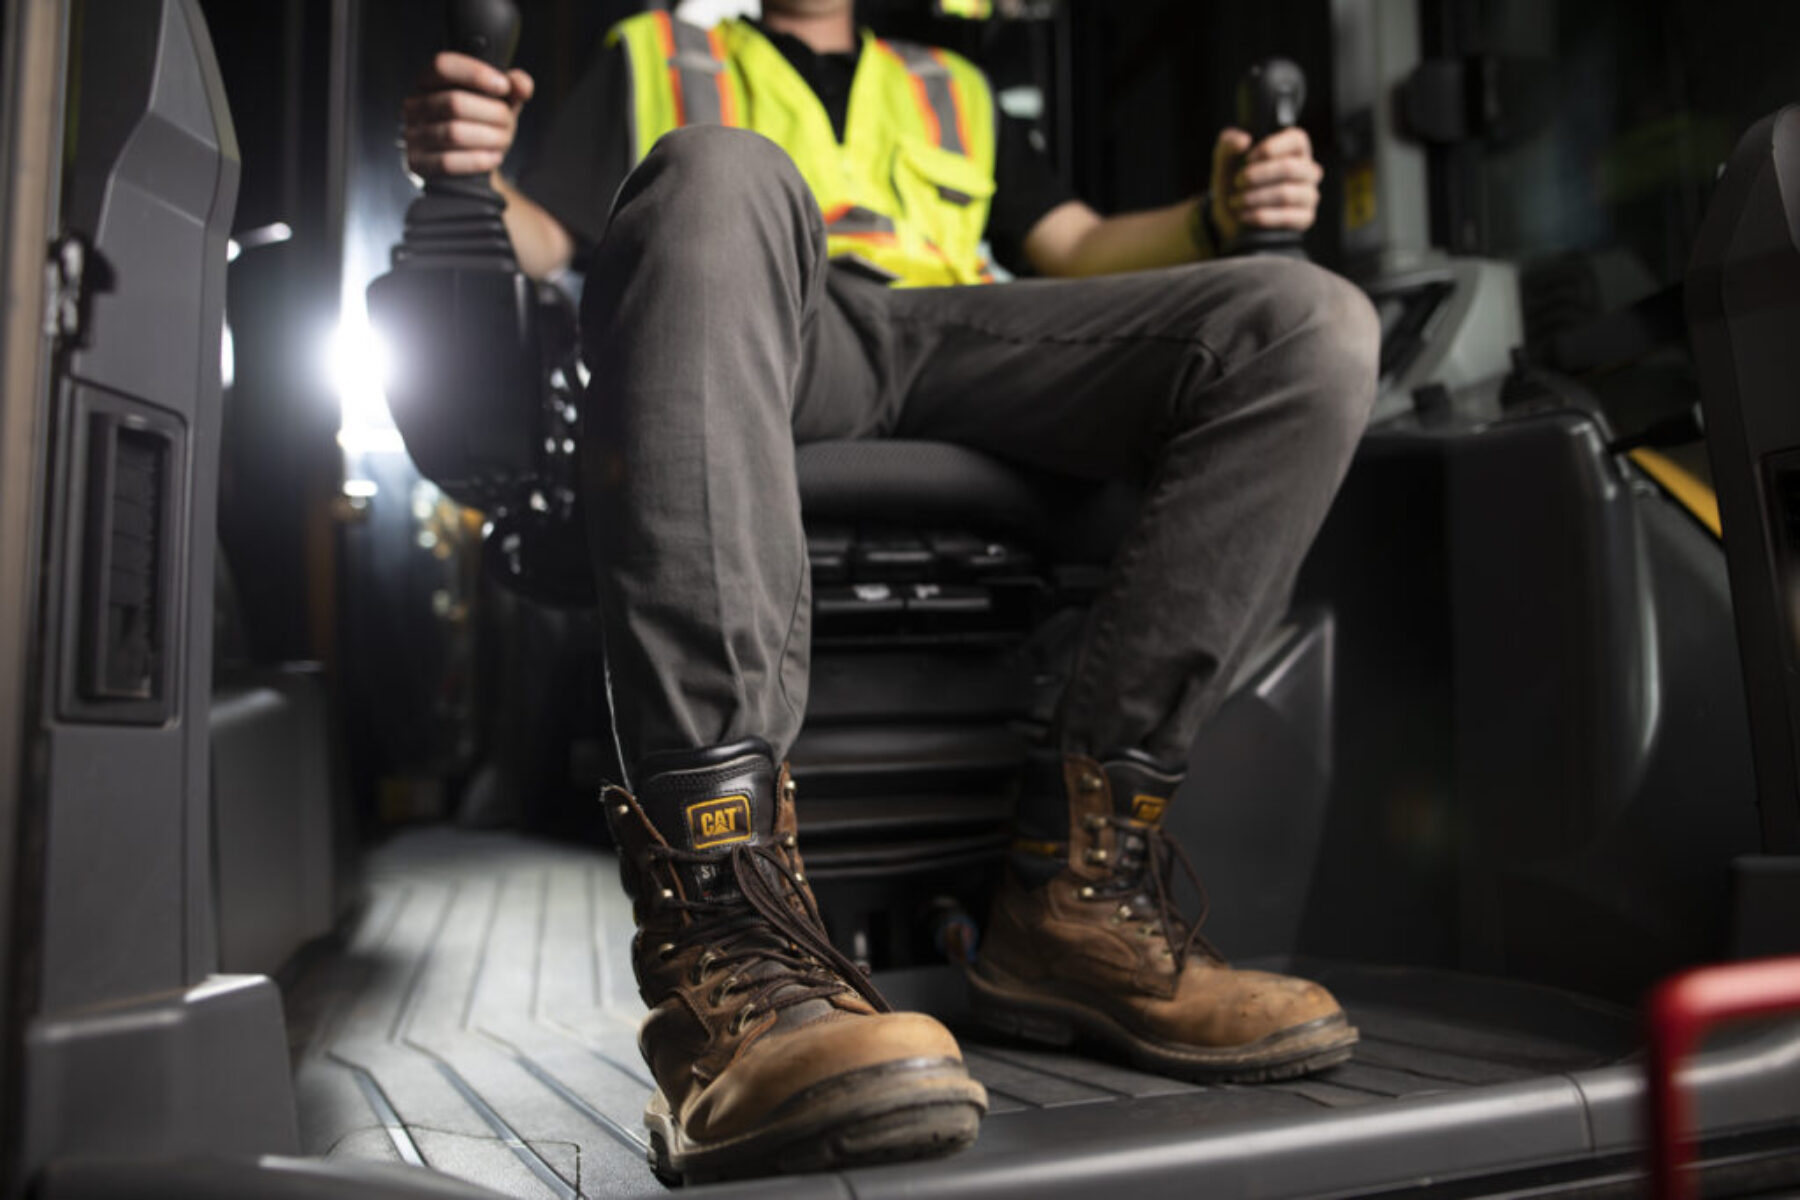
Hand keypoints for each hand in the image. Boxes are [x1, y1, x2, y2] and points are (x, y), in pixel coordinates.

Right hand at [401, 52, 534, 178]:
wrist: (467, 168)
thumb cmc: (481, 125)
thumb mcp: (499, 103)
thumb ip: (513, 89)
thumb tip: (522, 84)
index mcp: (428, 80)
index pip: (443, 65)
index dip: (475, 73)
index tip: (504, 86)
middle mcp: (414, 104)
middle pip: (454, 102)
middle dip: (492, 113)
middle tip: (508, 123)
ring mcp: (412, 134)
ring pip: (454, 133)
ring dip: (490, 138)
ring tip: (503, 141)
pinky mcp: (417, 163)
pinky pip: (448, 162)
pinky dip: (478, 160)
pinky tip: (493, 158)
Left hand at [1208, 126, 1322, 246]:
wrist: (1232, 216)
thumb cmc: (1235, 182)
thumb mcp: (1226, 160)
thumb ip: (1228, 144)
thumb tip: (1244, 140)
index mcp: (1295, 149)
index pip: (1296, 139)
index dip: (1270, 148)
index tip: (1247, 159)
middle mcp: (1308, 170)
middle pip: (1289, 168)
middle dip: (1256, 176)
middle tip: (1236, 183)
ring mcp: (1309, 195)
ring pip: (1286, 194)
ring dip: (1254, 198)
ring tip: (1236, 201)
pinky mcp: (1306, 218)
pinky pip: (1287, 217)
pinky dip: (1260, 216)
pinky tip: (1244, 215)